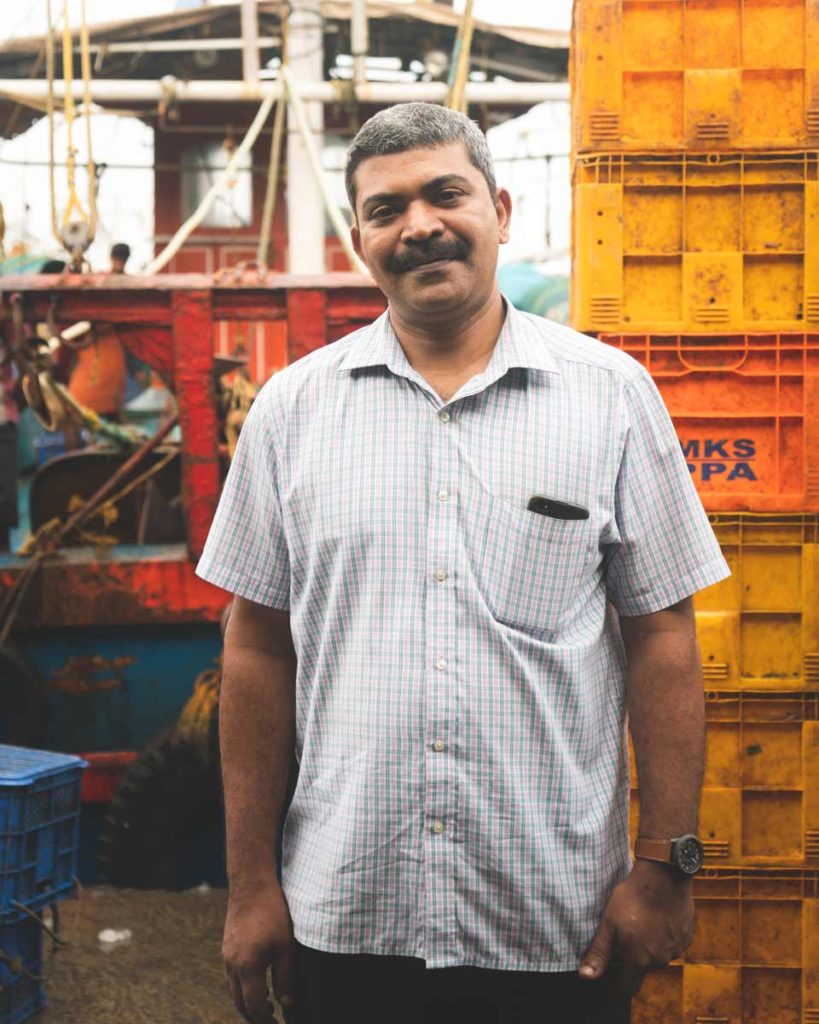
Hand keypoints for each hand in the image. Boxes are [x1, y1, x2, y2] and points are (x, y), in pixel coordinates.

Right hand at [223, 877, 296, 1023]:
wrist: (251, 883)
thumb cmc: (272, 911)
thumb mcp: (285, 945)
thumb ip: (286, 977)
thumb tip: (288, 1004)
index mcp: (247, 967)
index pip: (253, 1006)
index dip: (265, 1020)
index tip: (277, 1023)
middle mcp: (232, 964)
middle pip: (238, 1002)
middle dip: (253, 1016)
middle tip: (270, 1020)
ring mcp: (227, 954)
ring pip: (233, 989)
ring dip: (246, 1001)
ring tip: (265, 1004)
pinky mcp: (227, 945)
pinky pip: (231, 975)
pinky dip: (242, 985)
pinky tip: (256, 980)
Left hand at [578, 860, 694, 998]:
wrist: (663, 876)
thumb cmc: (632, 898)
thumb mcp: (609, 923)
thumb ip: (599, 953)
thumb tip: (586, 976)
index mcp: (639, 960)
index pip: (627, 987)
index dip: (617, 986)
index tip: (611, 979)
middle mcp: (660, 960)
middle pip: (642, 969)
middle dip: (632, 959)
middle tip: (623, 936)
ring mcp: (676, 948)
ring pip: (658, 955)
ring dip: (649, 946)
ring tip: (640, 922)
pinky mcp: (687, 935)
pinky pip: (672, 942)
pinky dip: (664, 934)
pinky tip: (656, 916)